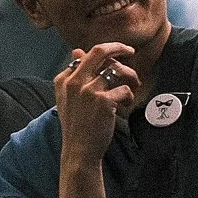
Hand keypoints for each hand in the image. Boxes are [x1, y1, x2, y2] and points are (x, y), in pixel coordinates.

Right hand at [54, 41, 139, 163]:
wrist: (79, 150)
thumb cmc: (76, 126)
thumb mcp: (68, 98)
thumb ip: (73, 75)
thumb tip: (77, 50)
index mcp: (63, 80)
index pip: (85, 56)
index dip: (103, 56)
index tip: (113, 60)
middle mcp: (74, 81)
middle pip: (99, 51)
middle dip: (118, 47)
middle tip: (130, 50)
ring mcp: (88, 90)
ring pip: (117, 69)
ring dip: (130, 76)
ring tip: (135, 85)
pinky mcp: (103, 101)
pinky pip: (124, 89)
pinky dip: (129, 97)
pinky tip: (126, 106)